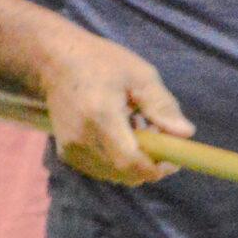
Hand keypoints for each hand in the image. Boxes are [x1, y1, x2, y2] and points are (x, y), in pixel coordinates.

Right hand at [36, 33, 190, 186]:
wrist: (52, 62)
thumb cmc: (101, 63)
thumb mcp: (139, 75)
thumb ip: (162, 105)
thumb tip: (185, 133)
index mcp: (100, 117)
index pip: (131, 162)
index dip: (157, 167)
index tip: (173, 156)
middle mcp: (82, 138)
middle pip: (126, 173)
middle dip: (150, 165)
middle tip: (160, 140)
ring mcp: (71, 149)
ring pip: (116, 175)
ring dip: (136, 164)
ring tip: (139, 134)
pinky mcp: (67, 154)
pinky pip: (103, 171)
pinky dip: (119, 163)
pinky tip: (122, 138)